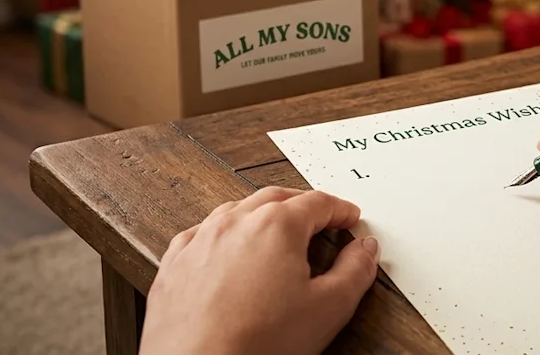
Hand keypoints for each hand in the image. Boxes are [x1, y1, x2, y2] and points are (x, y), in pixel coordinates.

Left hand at [140, 187, 379, 354]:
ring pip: (236, 211)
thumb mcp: (328, 309)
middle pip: (277, 198)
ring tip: (277, 234)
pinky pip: (201, 235)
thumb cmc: (258, 345)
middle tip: (320, 220)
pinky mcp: (175, 265)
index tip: (349, 218)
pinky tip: (229, 253)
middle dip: (302, 205)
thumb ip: (355, 271)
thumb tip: (364, 249)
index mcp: (276, 225)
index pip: (318, 202)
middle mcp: (235, 222)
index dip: (340, 210)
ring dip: (262, 215)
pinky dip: (223, 235)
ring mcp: (200, 241)